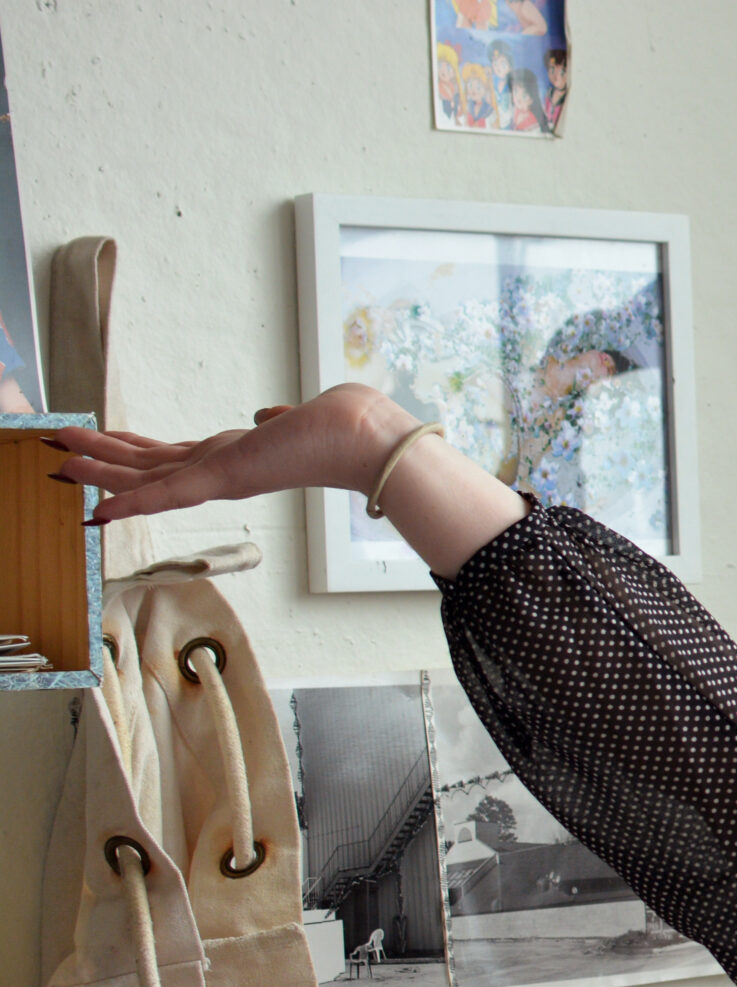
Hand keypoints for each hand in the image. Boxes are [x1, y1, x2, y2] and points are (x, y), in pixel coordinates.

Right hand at [54, 384, 413, 524]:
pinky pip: (166, 493)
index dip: (137, 454)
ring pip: (147, 476)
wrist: (363, 439)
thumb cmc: (340, 427)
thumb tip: (269, 416)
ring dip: (101, 470)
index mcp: (235, 455)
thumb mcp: (295, 420)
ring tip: (59, 461)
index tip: (105, 447)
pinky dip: (132, 500)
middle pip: (149, 466)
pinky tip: (99, 508)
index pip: (174, 456)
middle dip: (104, 459)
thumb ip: (275, 421)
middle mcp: (222, 468)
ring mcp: (220, 476)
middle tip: (61, 451)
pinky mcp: (224, 479)